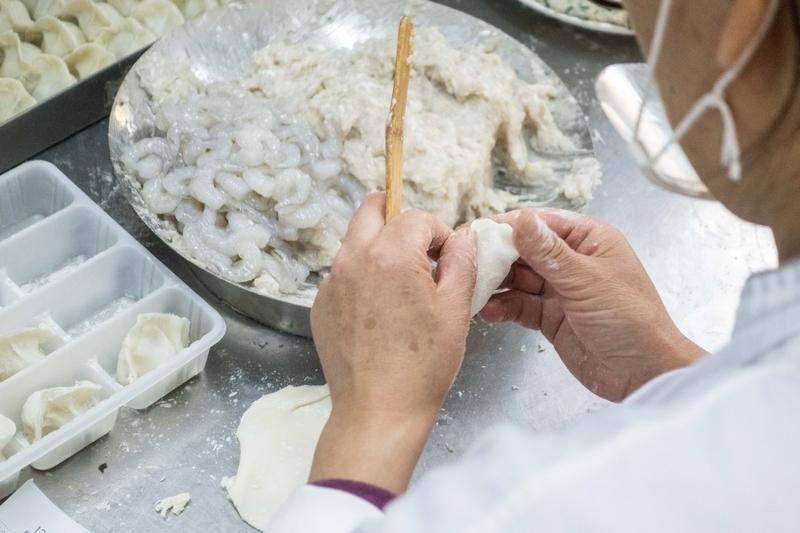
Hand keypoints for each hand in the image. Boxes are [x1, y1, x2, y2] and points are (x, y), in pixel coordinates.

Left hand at [309, 193, 475, 492]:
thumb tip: (462, 236)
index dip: (439, 233)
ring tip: (401, 289)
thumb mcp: (456, 307)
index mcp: (390, 253)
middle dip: (397, 219)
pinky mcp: (320, 305)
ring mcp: (330, 282)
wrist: (378, 410)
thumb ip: (462, 259)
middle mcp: (352, 258)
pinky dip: (362, 280)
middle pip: (371, 210)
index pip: (417, 217)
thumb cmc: (424, 363)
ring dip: (378, 250)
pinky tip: (379, 315)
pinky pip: (342, 276)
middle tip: (417, 246)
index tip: (448, 258)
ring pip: (354, 244)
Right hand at [482, 208, 704, 401]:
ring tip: (472, 287)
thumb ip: (549, 252)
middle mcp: (572, 261)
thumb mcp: (586, 280)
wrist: (643, 373)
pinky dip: (503, 306)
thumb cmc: (630, 319)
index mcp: (588, 240)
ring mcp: (560, 290)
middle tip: (467, 261)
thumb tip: (520, 220)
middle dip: (497, 256)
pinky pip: (520, 305)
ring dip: (496, 283)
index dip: (507, 226)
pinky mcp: (550, 317)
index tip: (477, 230)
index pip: (540, 223)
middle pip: (524, 250)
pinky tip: (487, 310)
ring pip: (518, 279)